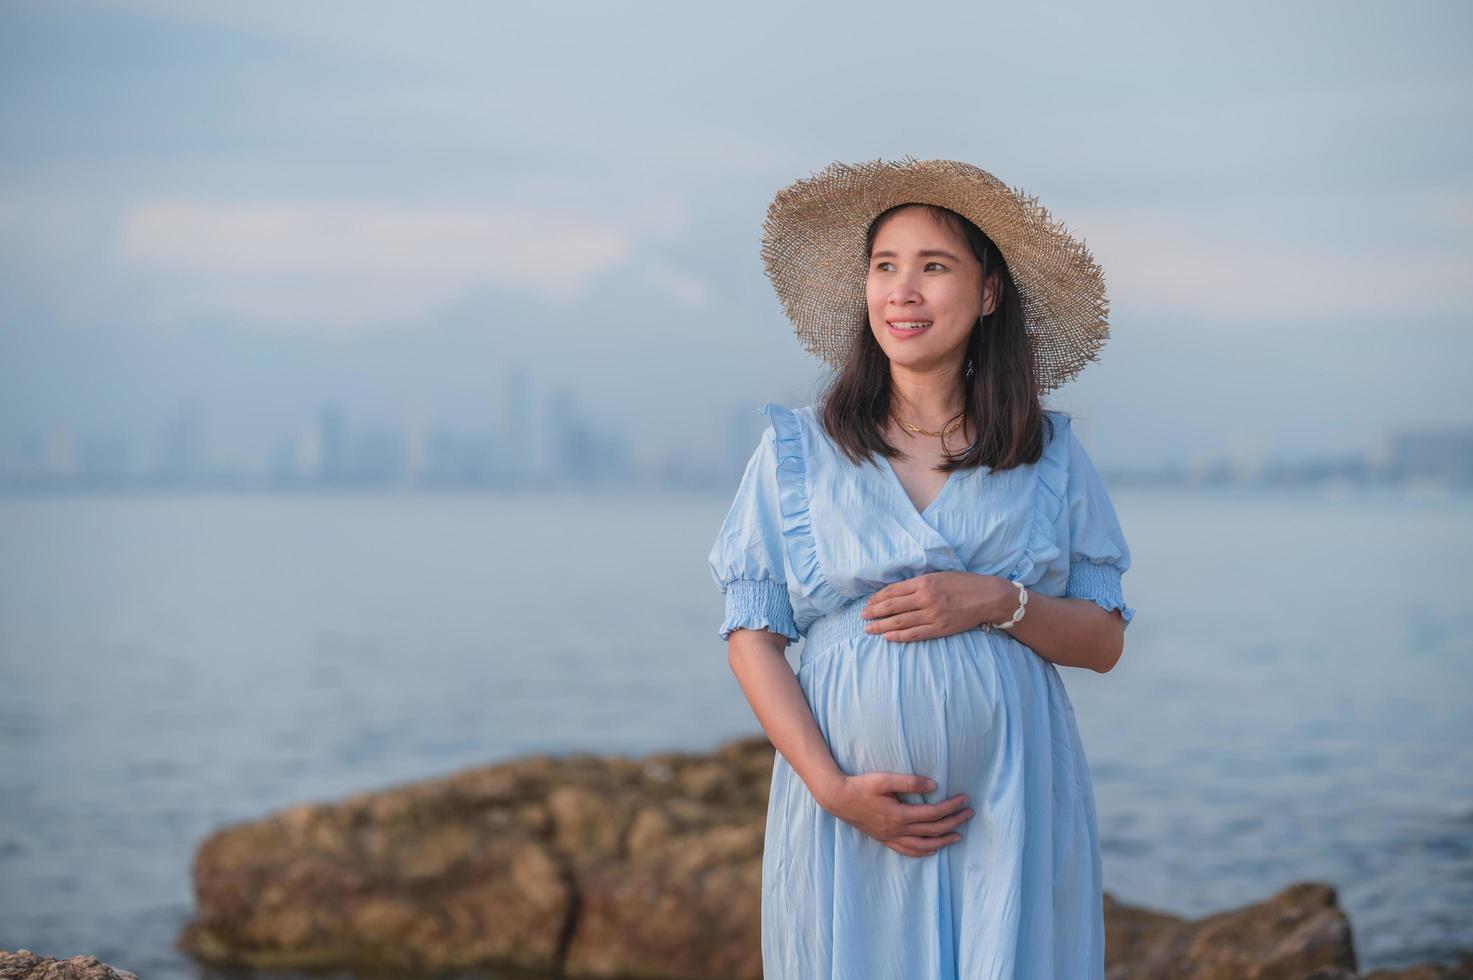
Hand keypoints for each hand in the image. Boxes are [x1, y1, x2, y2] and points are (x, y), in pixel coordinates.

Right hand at [817, 772, 974, 857]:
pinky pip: (908, 851)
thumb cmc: (860, 786)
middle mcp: (898, 830)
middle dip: (954, 821)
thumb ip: (909, 782)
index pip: (934, 813)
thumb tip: (934, 785)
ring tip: (958, 835)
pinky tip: (932, 848)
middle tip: (969, 813)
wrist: (838, 799)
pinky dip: (923, 851)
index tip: (964, 799)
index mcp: (900, 815)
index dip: (951, 807)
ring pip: (923, 845)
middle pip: (933, 829)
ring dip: (943, 841)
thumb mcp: (884, 780)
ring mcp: (891, 837)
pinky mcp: (885, 839)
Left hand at [861, 571, 1007, 641]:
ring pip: (899, 622)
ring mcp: (932, 615)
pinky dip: (898, 636)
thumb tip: (898, 591)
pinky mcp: (939, 629)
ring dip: (880, 626)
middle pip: (891, 607)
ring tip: (868, 629)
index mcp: (924, 582)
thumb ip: (920, 583)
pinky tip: (887, 637)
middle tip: (862, 616)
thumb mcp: (939, 575)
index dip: (877, 598)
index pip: (893, 591)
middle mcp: (925, 598)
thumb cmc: (964, 583)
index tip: (868, 603)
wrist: (988, 597)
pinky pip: (913, 634)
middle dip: (874, 612)